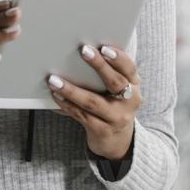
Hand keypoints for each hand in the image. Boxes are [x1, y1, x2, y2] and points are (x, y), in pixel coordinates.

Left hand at [45, 44, 141, 159]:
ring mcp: (117, 118)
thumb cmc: (112, 105)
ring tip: (55, 80)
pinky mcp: (103, 131)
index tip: (104, 48)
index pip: (130, 69)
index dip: (119, 58)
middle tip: (83, 51)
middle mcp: (130, 101)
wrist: (118, 141)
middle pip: (115, 82)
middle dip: (99, 65)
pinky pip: (82, 116)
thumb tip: (81, 52)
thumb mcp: (118, 90)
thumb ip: (107, 73)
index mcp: (134, 85)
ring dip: (72, 90)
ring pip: (93, 102)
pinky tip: (56, 96)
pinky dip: (67, 105)